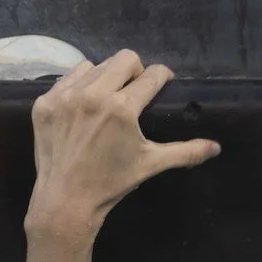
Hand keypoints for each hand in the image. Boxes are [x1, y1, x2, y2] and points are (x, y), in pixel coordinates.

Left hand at [25, 50, 219, 245]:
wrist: (65, 202)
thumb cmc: (110, 184)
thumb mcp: (149, 164)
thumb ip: (185, 152)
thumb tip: (216, 148)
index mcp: (122, 108)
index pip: (152, 75)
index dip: (162, 77)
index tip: (162, 83)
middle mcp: (93, 95)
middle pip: (125, 59)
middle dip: (135, 71)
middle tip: (133, 91)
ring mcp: (65, 97)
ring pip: (95, 65)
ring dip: (106, 76)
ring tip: (106, 99)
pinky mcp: (45, 103)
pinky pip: (68, 78)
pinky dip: (79, 85)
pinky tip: (83, 105)